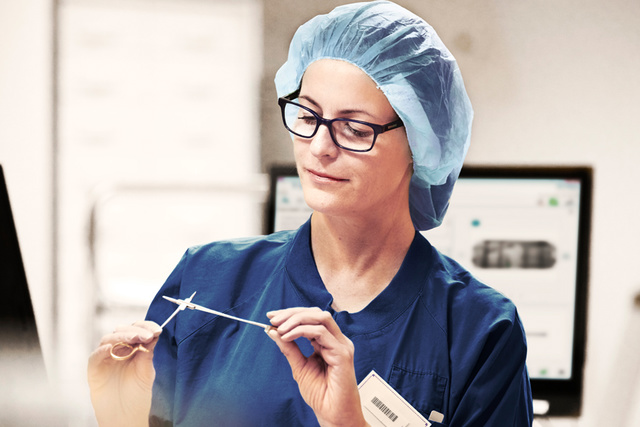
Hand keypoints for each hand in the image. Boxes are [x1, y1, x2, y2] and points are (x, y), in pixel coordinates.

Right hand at [87, 320, 161, 426]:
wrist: (125, 417)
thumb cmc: (137, 397)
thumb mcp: (146, 372)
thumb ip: (147, 353)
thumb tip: (154, 334)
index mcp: (133, 350)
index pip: (138, 331)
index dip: (146, 327)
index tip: (157, 330)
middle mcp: (119, 352)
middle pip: (123, 331)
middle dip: (135, 331)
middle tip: (147, 335)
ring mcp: (106, 359)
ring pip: (109, 339)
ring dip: (122, 336)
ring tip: (135, 338)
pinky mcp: (94, 369)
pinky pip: (96, 355)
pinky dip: (103, 350)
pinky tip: (111, 349)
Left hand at [266, 307, 368, 426]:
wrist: (331, 414)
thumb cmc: (320, 394)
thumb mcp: (299, 366)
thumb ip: (289, 348)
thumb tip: (274, 330)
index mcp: (328, 341)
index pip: (311, 317)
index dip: (291, 313)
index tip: (272, 316)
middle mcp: (337, 340)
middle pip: (316, 313)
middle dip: (292, 313)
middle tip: (274, 319)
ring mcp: (341, 345)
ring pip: (320, 318)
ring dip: (296, 319)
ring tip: (280, 328)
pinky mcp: (342, 353)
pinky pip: (321, 333)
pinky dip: (301, 331)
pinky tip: (288, 337)